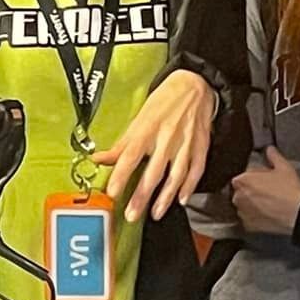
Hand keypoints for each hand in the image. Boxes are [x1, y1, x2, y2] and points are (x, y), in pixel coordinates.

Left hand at [93, 69, 216, 223]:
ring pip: (175, 176)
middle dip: (142, 196)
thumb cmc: (163, 101)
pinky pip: (195, 171)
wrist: (196, 85)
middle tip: (132, 214)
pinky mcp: (201, 147)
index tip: (113, 192)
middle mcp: (167, 138)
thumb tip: (98, 158)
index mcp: (147, 129)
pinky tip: (181, 199)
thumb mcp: (139, 118)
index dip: (121, 174)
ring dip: (164, 197)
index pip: (131, 155)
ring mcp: (186, 144)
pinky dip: (189, 187)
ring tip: (154, 213)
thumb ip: (121, 143)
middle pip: (153, 172)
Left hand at [230, 147, 299, 236]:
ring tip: (268, 204)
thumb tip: (269, 149)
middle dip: (250, 191)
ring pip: (243, 206)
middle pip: (240, 192)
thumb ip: (273, 156)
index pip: (242, 177)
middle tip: (267, 192)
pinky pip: (248, 219)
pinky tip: (267, 214)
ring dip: (251, 205)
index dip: (253, 178)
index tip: (263, 181)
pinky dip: (255, 217)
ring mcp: (241, 213)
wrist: (299, 214)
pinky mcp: (247, 226)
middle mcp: (236, 197)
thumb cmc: (290, 188)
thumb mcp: (283, 167)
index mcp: (241, 180)